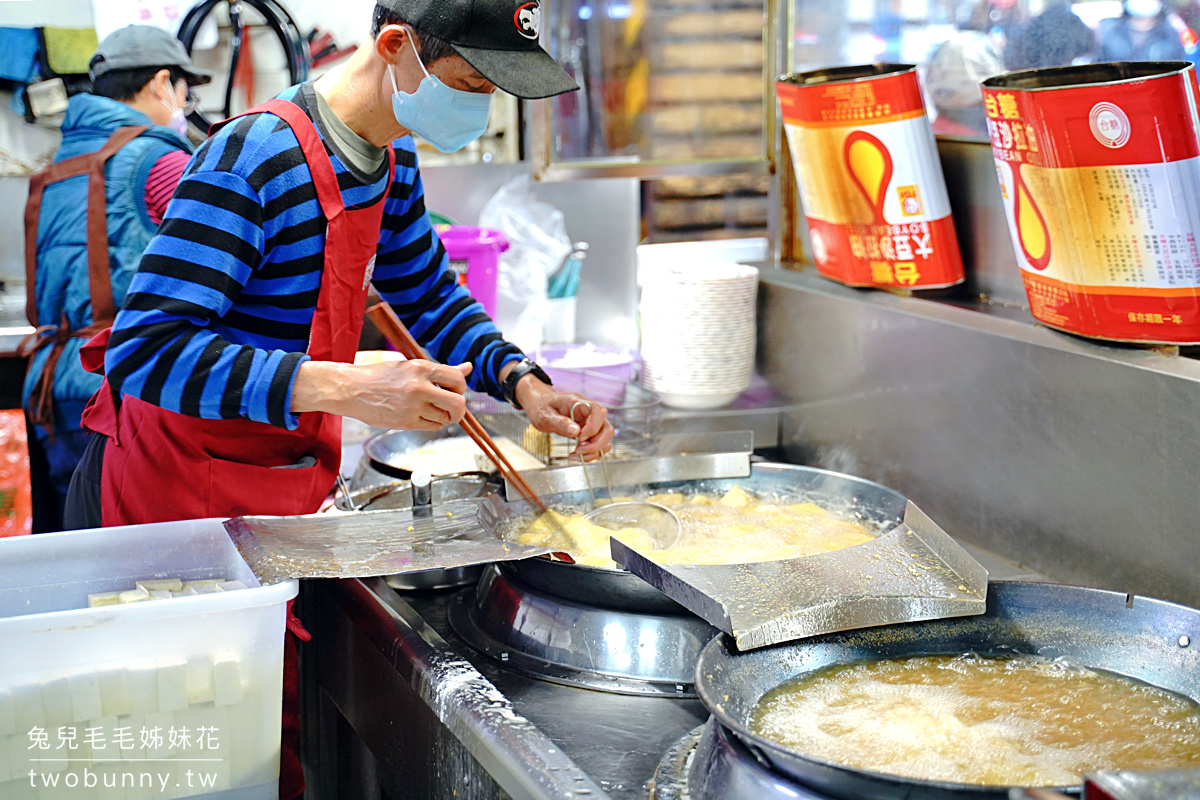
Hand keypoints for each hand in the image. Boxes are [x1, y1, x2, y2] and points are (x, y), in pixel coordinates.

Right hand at [292, 359, 471, 429]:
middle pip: (458, 404)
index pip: (457, 379)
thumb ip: (440, 370)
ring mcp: (412, 406)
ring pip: (445, 418)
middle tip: (452, 408)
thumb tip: (468, 368)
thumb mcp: (409, 366)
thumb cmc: (379, 376)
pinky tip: (420, 415)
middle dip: (459, 408)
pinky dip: (431, 423)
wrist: (350, 389)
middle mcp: (419, 387)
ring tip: (428, 409)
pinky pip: (432, 427)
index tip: (456, 391)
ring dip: (443, 416)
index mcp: (421, 368)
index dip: (461, 388)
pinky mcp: (405, 422)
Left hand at [515, 375, 614, 461]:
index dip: (592, 428)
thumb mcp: (545, 414)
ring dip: (594, 452)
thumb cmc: (542, 407)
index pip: (599, 412)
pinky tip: (576, 455)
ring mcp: (592, 424)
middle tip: (578, 450)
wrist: (540, 407)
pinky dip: (590, 454)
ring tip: (575, 455)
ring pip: (605, 440)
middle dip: (595, 444)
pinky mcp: (589, 434)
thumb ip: (560, 422)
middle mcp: (590, 413)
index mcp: (580, 403)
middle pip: (607, 429)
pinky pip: (598, 446)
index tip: (578, 438)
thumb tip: (576, 431)